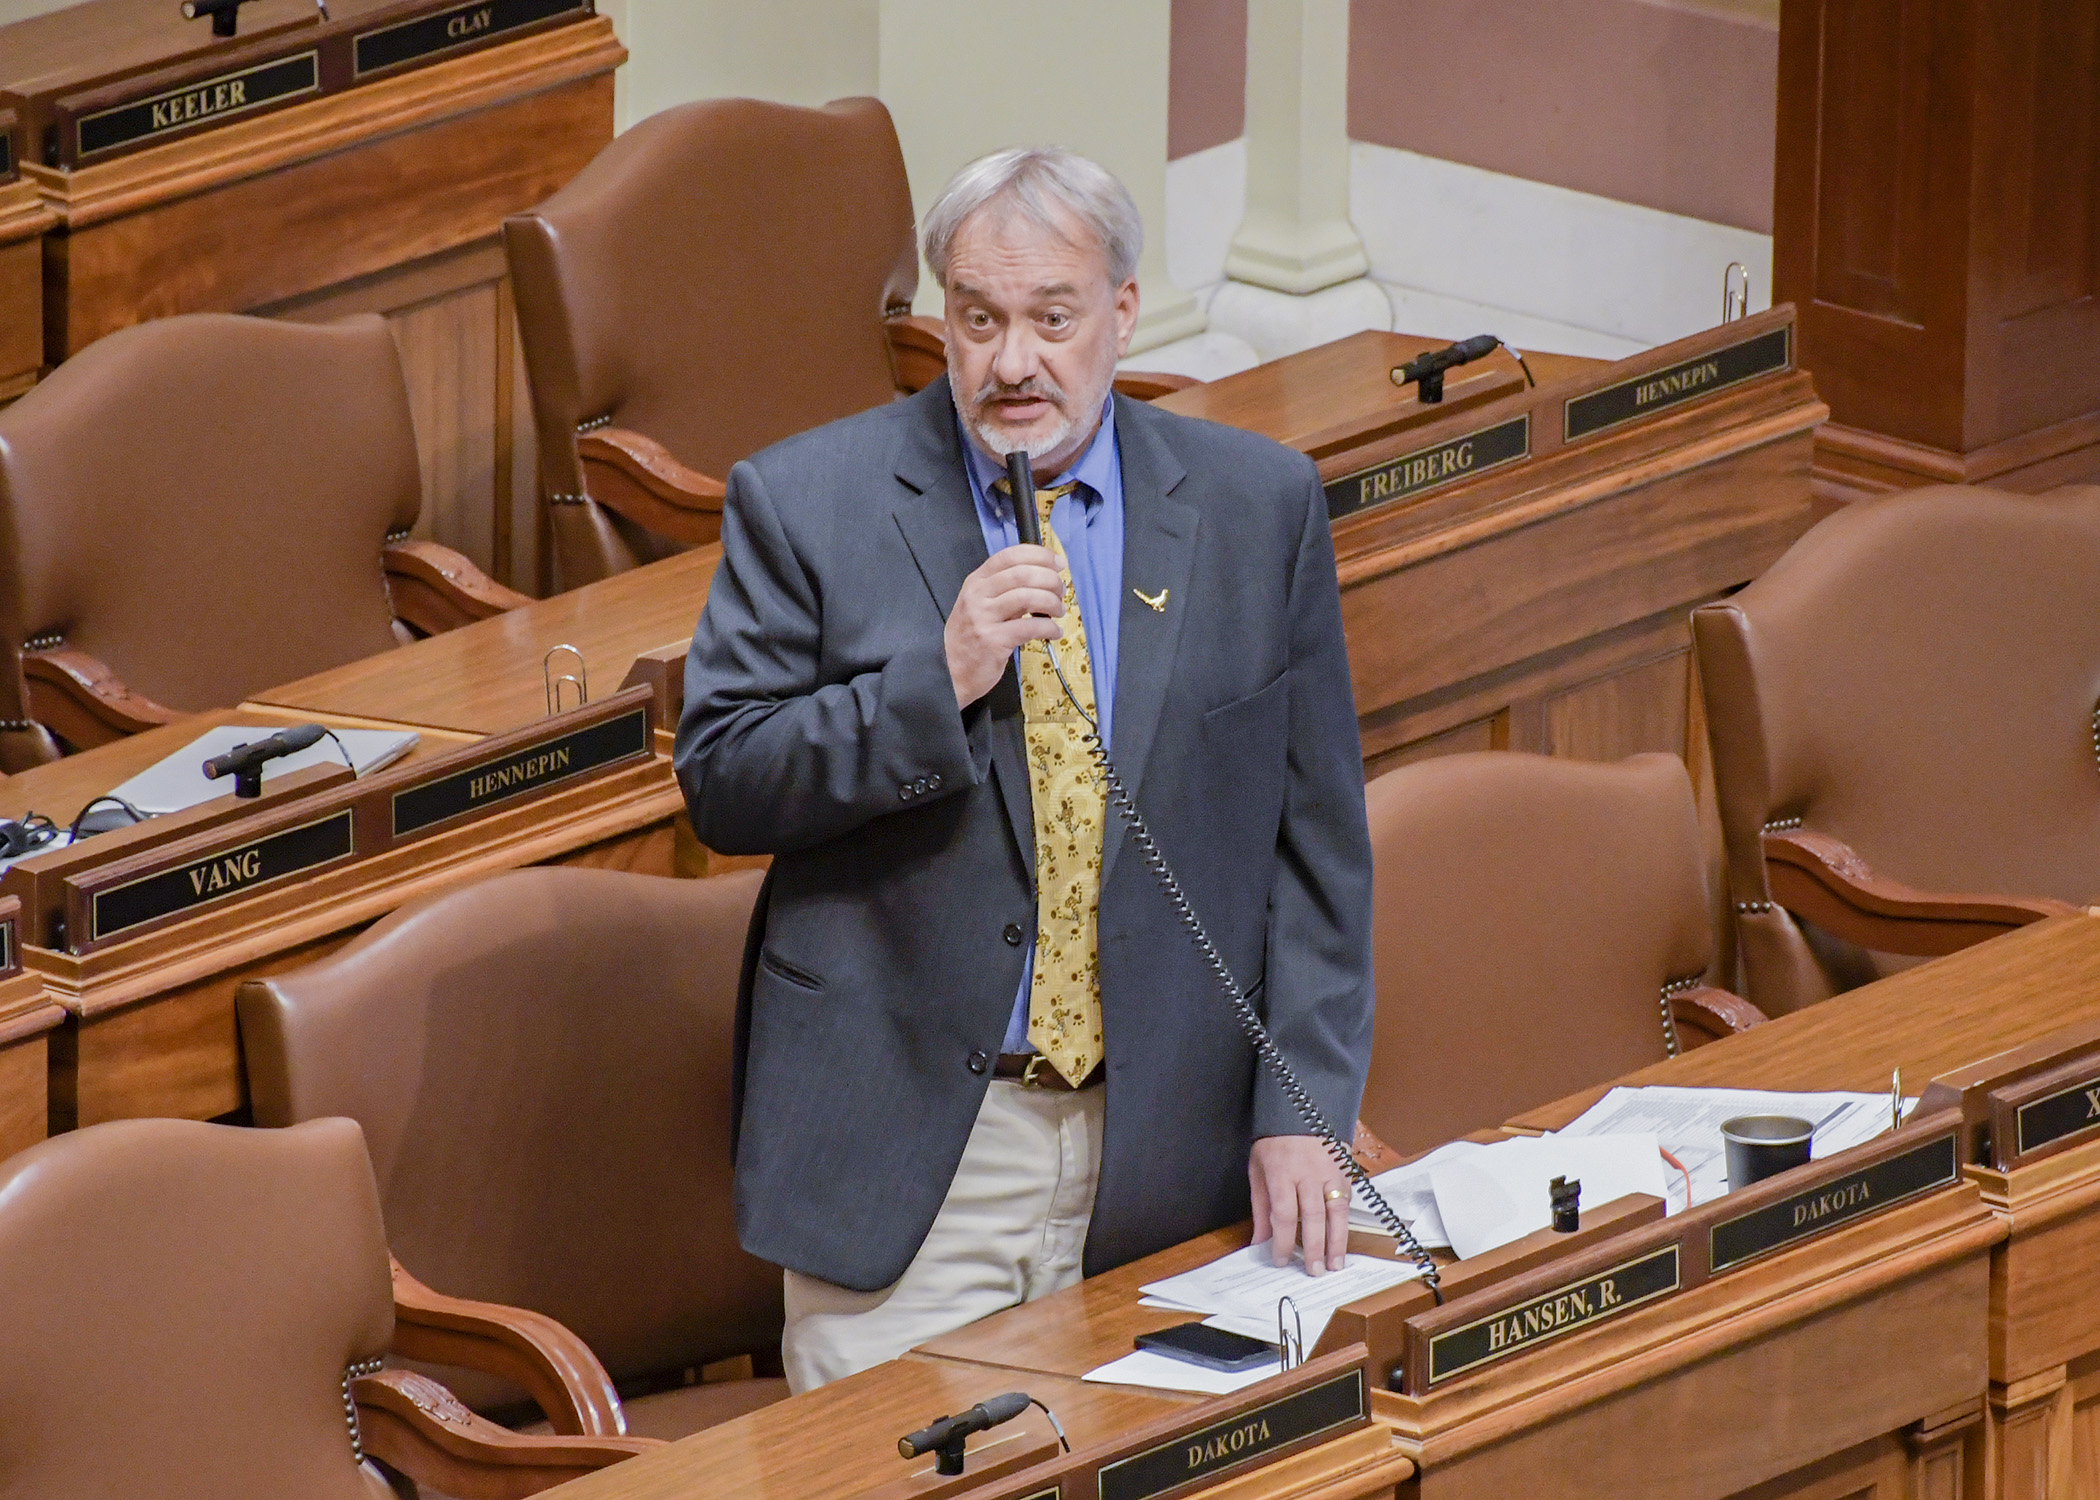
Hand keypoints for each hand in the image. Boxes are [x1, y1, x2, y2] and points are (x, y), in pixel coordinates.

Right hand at [944, 544, 1065, 706]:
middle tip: (1061, 591)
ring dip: (1052, 602)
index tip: (1058, 563)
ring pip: (1028, 597)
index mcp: (977, 581)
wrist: (951, 671)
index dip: (1039, 555)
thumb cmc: (972, 636)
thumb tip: (1046, 578)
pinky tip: (1054, 632)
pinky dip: (1049, 628)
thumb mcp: (982, 605)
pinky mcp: (993, 641)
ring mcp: (984, 617)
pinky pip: (1030, 627)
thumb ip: (1008, 590)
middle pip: (1023, 574)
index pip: (1011, 555)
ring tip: (1058, 611)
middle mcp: (978, 595)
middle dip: (1050, 580)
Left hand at [1250, 1135, 1349, 1273]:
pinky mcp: (1345, 1170)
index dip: (1282, 1242)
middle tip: (1314, 1271)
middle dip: (1314, 1248)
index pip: (1283, 1215)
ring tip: (1335, 1264)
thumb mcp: (1258, 1169)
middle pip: (1313, 1217)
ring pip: (1337, 1212)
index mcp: (1281, 1173)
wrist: (1302, 1108)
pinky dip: (1345, 1222)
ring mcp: (1330, 1171)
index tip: (1280, 1260)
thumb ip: (1260, 1206)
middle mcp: (1308, 1174)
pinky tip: (1341, 1239)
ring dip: (1337, 1241)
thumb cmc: (1275, 1141)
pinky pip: (1347, 1200)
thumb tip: (1259, 1240)